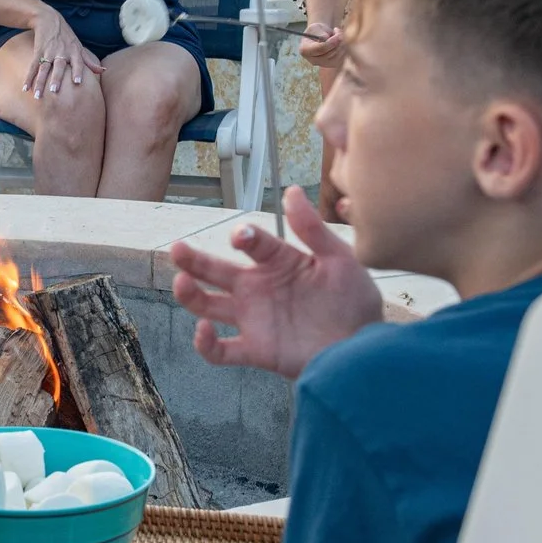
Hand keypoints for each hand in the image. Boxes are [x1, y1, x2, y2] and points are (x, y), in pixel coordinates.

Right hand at [25, 5, 101, 95]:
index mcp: (74, 52)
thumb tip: (103, 71)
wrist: (48, 19)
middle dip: (56, 79)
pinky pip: (33, 66)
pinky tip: (25, 88)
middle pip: (59, 67)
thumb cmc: (67, 36)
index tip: (77, 82)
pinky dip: (29, 77)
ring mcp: (48, 52)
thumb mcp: (79, 46)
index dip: (77, 72)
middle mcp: (62, 52)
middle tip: (54, 91)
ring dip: (40, 82)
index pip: (77, 62)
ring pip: (44, 69)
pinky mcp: (38, 52)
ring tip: (38, 95)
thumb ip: (89, 61)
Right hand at [168, 186, 383, 377]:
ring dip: (189, 294)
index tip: (241, 237)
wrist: (364, 349)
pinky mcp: (256, 350)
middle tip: (177, 249)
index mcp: (277, 262)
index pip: (251, 243)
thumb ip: (313, 229)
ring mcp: (253, 319)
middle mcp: (258, 288)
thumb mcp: (340, 259)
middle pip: (215, 270)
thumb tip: (290, 191)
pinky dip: (205, 344)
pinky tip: (203, 330)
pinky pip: (220, 351)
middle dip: (193, 259)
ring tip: (181, 282)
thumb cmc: (354, 302)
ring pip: (208, 305)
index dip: (243, 237)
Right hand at [296, 22, 345, 68]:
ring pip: (337, 56)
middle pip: (329, 54)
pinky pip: (342, 58)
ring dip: (342, 44)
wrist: (321, 36)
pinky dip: (344, 49)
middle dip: (337, 42)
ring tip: (339, 35)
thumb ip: (320, 33)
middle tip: (339, 32)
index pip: (320, 49)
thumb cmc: (317, 30)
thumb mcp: (315, 27)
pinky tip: (341, 42)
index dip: (331, 42)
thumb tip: (326, 38)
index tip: (338, 35)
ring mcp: (322, 64)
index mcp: (305, 50)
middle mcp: (312, 60)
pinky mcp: (332, 65)